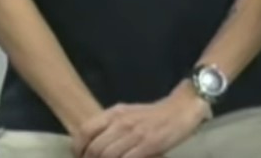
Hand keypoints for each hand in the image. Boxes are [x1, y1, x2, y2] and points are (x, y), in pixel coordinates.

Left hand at [79, 86, 210, 157]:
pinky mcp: (148, 144)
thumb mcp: (128, 113)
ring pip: (107, 156)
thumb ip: (111, 126)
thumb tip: (92, 144)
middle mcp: (122, 122)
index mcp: (115, 113)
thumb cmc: (154, 115)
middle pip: (94, 148)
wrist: (182, 109)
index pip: (85, 131)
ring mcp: (135, 134)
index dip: (78, 148)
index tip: (80, 157)